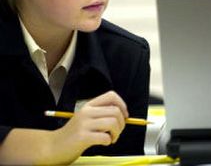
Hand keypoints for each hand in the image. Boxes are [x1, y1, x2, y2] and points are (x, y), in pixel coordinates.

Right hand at [0, 91, 128, 164]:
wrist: (53, 147)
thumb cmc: (74, 134)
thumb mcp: (87, 119)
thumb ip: (102, 115)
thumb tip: (125, 116)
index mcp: (88, 105)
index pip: (111, 95)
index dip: (122, 105)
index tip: (124, 116)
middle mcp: (86, 112)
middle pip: (116, 111)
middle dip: (122, 124)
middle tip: (116, 133)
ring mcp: (83, 124)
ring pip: (113, 123)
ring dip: (117, 133)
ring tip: (111, 139)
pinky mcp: (82, 137)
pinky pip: (105, 137)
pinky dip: (109, 141)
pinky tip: (104, 143)